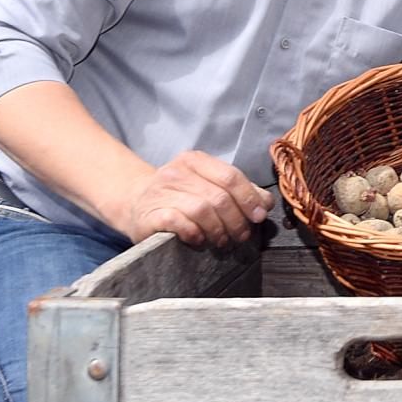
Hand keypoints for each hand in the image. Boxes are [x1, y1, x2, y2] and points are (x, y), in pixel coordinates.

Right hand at [119, 150, 273, 248]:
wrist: (136, 203)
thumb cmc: (181, 197)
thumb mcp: (209, 186)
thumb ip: (238, 191)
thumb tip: (265, 203)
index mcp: (195, 160)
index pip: (231, 177)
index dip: (249, 199)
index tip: (258, 217)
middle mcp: (176, 171)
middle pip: (219, 197)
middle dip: (236, 221)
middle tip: (241, 236)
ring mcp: (161, 191)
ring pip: (202, 210)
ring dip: (218, 231)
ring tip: (222, 241)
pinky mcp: (151, 213)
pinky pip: (180, 223)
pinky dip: (195, 234)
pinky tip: (199, 240)